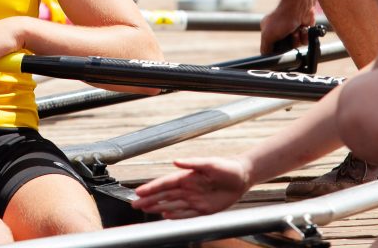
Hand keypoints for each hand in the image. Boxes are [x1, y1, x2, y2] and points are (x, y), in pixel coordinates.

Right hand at [131, 156, 250, 218]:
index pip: (165, 183)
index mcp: (187, 176)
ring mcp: (195, 199)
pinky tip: (165, 216)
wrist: (242, 177)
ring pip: (172, 205)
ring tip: (145, 210)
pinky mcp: (204, 209)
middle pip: (165, 196)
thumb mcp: (210, 163)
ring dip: (158, 208)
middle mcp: (188, 188)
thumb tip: (176, 161)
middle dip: (149, 200)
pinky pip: (187, 214)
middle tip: (135, 204)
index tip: (139, 192)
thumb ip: (192, 163)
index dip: (151, 188)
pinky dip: (175, 216)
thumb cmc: (227, 167)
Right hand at [259, 4, 314, 53]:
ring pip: (296, 46)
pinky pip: (305, 41)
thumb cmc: (281, 18)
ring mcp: (292, 30)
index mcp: (268, 31)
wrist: (299, 7)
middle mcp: (280, 31)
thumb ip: (265, 48)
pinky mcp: (303, 30)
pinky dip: (304, 36)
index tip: (279, 48)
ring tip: (295, 30)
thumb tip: (265, 57)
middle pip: (285, 48)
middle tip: (287, 37)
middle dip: (288, 45)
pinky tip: (302, 28)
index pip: (270, 47)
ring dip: (297, 39)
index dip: (275, 50)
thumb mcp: (267, 35)